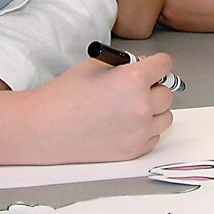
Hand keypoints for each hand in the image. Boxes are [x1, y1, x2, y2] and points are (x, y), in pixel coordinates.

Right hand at [19, 52, 174, 163]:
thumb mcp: (97, 66)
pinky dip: (145, 130)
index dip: (157, 63)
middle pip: (167, 92)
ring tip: (129, 108)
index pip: (165, 65)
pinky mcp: (134, 150)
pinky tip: (124, 125)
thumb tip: (145, 66)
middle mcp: (142, 106)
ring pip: (165, 116)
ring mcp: (140, 131)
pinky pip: (154, 136)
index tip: (154, 66)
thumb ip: (126, 65)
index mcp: (134, 79)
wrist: (46, 128)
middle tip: (135, 89)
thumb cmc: (65, 96)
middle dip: (154, 87)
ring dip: (154, 110)